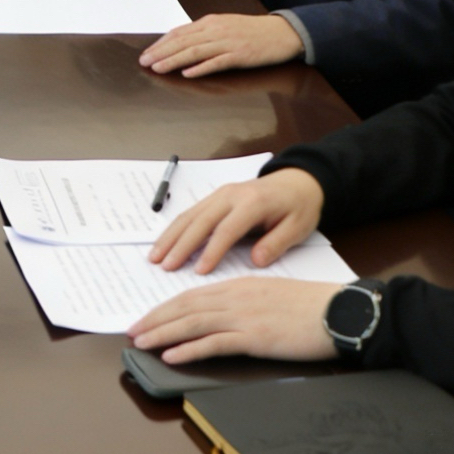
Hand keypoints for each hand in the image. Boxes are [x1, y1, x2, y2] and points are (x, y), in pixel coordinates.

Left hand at [130, 278, 341, 364]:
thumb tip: (225, 317)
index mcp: (240, 285)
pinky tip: (172, 356)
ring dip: (162, 333)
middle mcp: (237, 296)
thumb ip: (246, 302)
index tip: (147, 317)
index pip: (192, 295)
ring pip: (192, 323)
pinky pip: (214, 343)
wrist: (343, 311)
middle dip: (155, 319)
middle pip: (185, 307)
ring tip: (141, 343)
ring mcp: (245, 316)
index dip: (166, 308)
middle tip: (132, 331)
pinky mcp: (256, 337)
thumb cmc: (313, 307)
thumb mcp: (272, 296)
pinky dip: (189, 350)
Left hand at [139, 13, 304, 78]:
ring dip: (174, 60)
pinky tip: (188, 74)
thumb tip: (181, 42)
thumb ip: (204, 33)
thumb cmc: (252, 31)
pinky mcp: (240, 55)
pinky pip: (217, 62)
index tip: (147, 53)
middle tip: (144, 62)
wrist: (282, 32)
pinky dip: (201, 68)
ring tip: (158, 68)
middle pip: (183, 42)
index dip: (161, 43)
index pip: (179, 32)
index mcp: (210, 22)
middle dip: (161, 52)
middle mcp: (216, 30)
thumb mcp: (224, 26)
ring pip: (195, 52)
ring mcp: (228, 43)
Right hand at [146, 168, 326, 274]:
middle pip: (200, 221)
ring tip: (155, 257)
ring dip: (170, 236)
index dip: (212, 251)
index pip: (227, 229)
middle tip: (164, 266)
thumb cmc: (298, 207)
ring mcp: (220, 193)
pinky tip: (165, 243)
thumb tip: (256, 261)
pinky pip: (191, 213)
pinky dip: (175, 229)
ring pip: (189, 215)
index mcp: (252, 202)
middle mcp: (231, 195)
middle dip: (180, 245)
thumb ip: (277, 243)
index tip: (198, 272)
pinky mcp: (215, 197)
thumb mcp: (298, 227)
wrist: (297, 181)